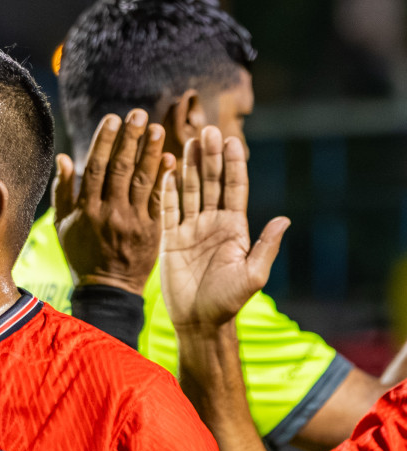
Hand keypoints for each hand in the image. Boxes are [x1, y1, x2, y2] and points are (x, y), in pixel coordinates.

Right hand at [54, 109, 175, 292]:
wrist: (107, 289)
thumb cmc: (82, 254)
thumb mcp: (64, 225)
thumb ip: (63, 191)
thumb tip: (63, 158)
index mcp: (86, 209)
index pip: (95, 168)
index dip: (105, 142)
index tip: (113, 119)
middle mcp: (109, 212)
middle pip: (121, 169)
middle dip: (130, 139)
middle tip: (139, 114)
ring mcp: (132, 221)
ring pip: (143, 181)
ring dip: (150, 152)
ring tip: (157, 128)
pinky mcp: (152, 230)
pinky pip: (160, 200)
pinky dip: (165, 178)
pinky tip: (172, 158)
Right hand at [159, 126, 288, 332]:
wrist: (198, 321)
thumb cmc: (228, 301)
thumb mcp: (253, 275)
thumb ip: (266, 246)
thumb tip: (284, 219)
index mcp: (235, 228)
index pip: (234, 188)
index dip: (233, 164)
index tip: (232, 141)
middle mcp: (212, 223)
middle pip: (211, 182)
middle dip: (210, 156)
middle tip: (207, 130)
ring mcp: (190, 229)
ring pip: (190, 190)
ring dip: (190, 166)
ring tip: (189, 140)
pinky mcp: (169, 239)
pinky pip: (167, 209)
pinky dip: (166, 189)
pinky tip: (167, 168)